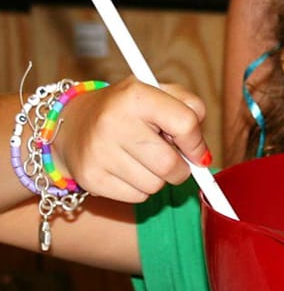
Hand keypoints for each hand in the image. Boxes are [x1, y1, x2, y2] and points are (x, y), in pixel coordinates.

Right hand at [53, 76, 211, 202]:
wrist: (73, 124)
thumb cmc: (128, 110)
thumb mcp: (158, 94)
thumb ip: (190, 109)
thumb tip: (203, 152)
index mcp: (135, 95)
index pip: (185, 123)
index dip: (197, 143)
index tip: (198, 152)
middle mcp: (113, 121)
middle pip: (171, 165)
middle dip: (180, 168)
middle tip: (170, 157)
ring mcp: (99, 151)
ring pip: (156, 186)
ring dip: (158, 178)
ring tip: (142, 158)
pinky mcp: (91, 178)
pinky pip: (138, 197)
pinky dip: (140, 189)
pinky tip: (126, 169)